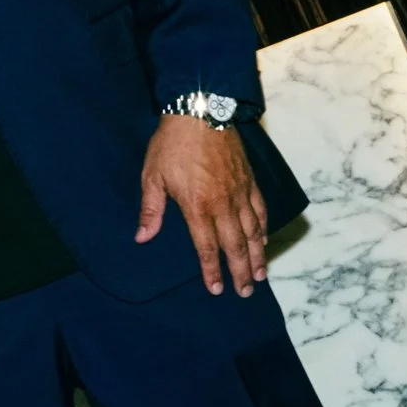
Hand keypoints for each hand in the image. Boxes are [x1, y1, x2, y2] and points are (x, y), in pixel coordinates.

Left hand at [137, 114, 268, 296]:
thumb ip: (151, 210)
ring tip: (259, 276)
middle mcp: (223, 205)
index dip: (211, 270)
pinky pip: (260, 212)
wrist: (200, 114)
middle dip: (239, 272)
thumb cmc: (172, 145)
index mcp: (197, 207)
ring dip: (256, 257)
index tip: (215, 289)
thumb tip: (142, 237)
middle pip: (235, 246)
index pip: (207, 247)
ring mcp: (240, 193)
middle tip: (244, 292)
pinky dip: (264, 230)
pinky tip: (263, 241)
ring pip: (253, 233)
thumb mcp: (152, 177)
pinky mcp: (250, 182)